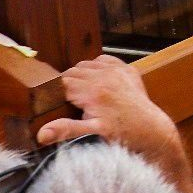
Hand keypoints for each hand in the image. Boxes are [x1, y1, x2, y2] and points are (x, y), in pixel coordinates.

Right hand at [36, 55, 184, 177]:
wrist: (150, 129)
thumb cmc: (122, 133)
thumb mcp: (93, 132)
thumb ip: (66, 129)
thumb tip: (42, 134)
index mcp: (93, 91)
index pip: (62, 83)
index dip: (55, 91)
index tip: (52, 101)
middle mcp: (104, 76)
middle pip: (72, 72)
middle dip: (67, 84)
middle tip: (67, 100)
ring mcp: (117, 70)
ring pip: (86, 64)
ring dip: (81, 74)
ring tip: (81, 91)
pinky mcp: (127, 69)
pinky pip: (105, 59)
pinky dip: (97, 66)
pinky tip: (97, 80)